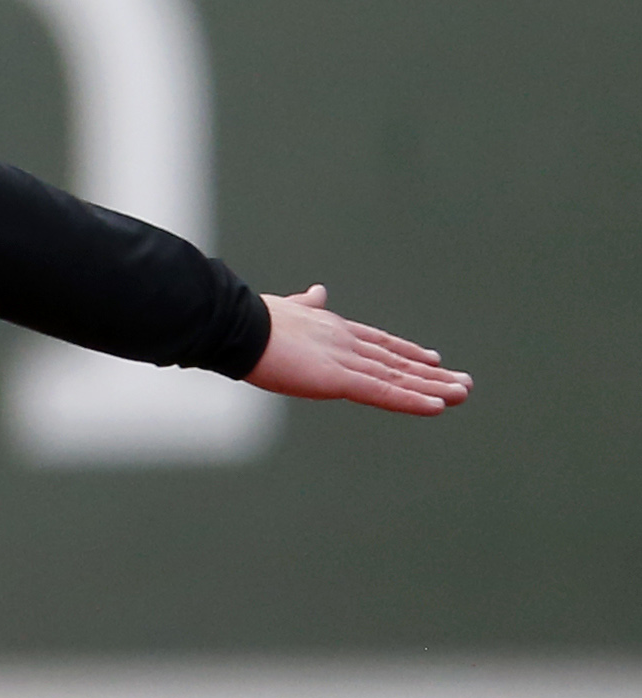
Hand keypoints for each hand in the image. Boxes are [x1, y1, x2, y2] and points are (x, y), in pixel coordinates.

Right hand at [247, 285, 471, 415]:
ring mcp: (343, 359)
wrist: (233, 323)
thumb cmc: (248, 319)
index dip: (407, 351)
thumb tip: (317, 291)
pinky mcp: (337, 378)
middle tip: (463, 383)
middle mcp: (345, 341)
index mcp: (331, 328)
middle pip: (397, 361)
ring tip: (463, 393)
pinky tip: (438, 406)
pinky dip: (412, 400)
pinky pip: (382, 393)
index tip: (432, 358)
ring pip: (398, 377)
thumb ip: (303, 304)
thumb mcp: (283, 310)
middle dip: (431, 374)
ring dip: (433, 387)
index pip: (379, 342)